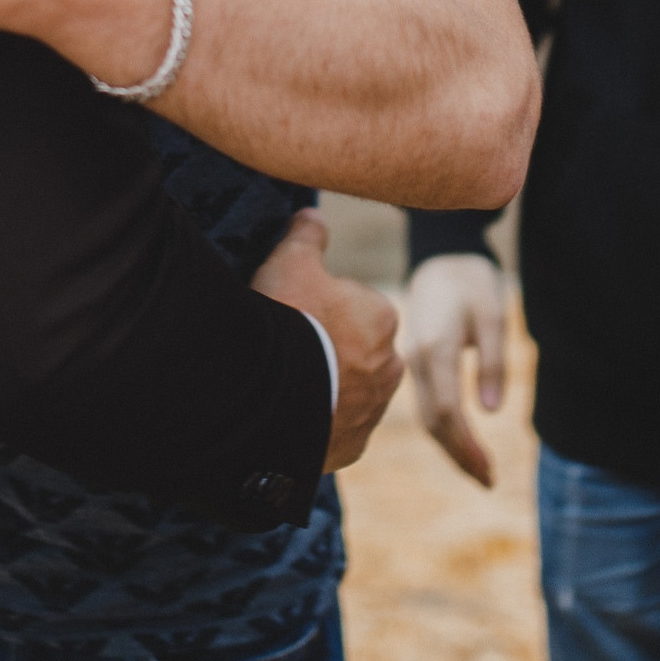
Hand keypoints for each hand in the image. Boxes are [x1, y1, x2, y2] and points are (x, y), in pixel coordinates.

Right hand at [252, 211, 402, 472]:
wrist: (269, 395)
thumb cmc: (286, 319)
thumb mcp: (291, 260)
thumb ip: (306, 234)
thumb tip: (312, 215)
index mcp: (383, 317)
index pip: (360, 307)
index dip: (325, 308)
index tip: (297, 313)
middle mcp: (390, 365)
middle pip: (362, 352)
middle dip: (336, 351)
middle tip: (292, 349)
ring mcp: (373, 410)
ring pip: (354, 393)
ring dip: (331, 388)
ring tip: (288, 383)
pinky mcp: (353, 446)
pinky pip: (338, 429)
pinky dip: (320, 422)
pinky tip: (291, 413)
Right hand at [402, 252, 508, 485]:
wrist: (439, 256)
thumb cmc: (471, 280)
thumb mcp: (492, 313)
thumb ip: (492, 360)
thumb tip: (491, 411)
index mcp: (435, 347)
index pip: (447, 410)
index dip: (466, 445)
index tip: (490, 472)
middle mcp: (416, 360)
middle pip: (433, 422)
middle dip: (459, 455)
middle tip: (489, 482)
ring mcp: (411, 362)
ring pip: (426, 417)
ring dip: (451, 447)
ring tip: (479, 471)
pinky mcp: (415, 363)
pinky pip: (425, 405)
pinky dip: (442, 431)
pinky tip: (459, 444)